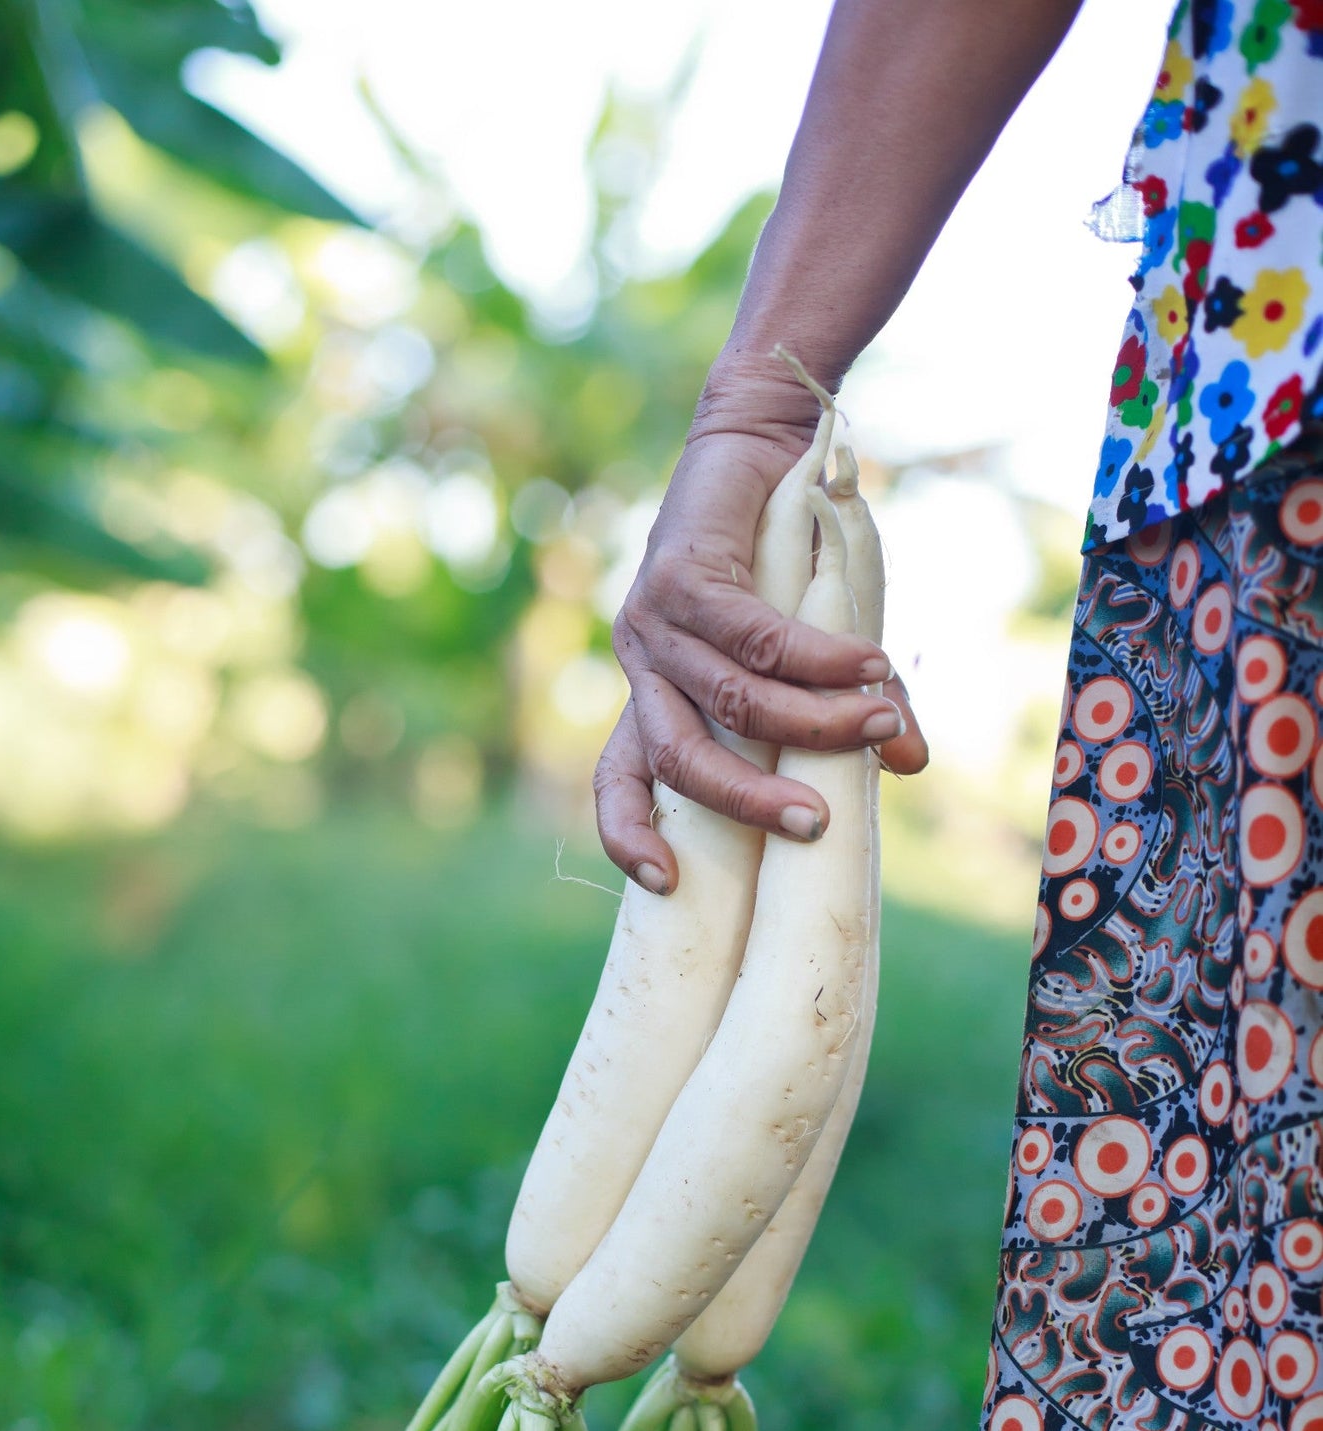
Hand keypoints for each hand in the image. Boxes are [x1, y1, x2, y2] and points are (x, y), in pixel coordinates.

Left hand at [595, 357, 925, 893]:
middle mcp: (643, 667)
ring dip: (808, 721)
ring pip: (728, 700)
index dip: (629, 837)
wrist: (761, 442)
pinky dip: (818, 657)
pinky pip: (755, 634)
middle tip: (816, 823)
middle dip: (746, 801)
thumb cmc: (789, 561)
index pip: (621, 783)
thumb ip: (855, 713)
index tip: (665, 885)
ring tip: (874, 726)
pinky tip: (867, 667)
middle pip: (676, 761)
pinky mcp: (682, 573)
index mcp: (658, 699)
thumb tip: (911, 766)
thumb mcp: (822, 653)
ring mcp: (653, 621)